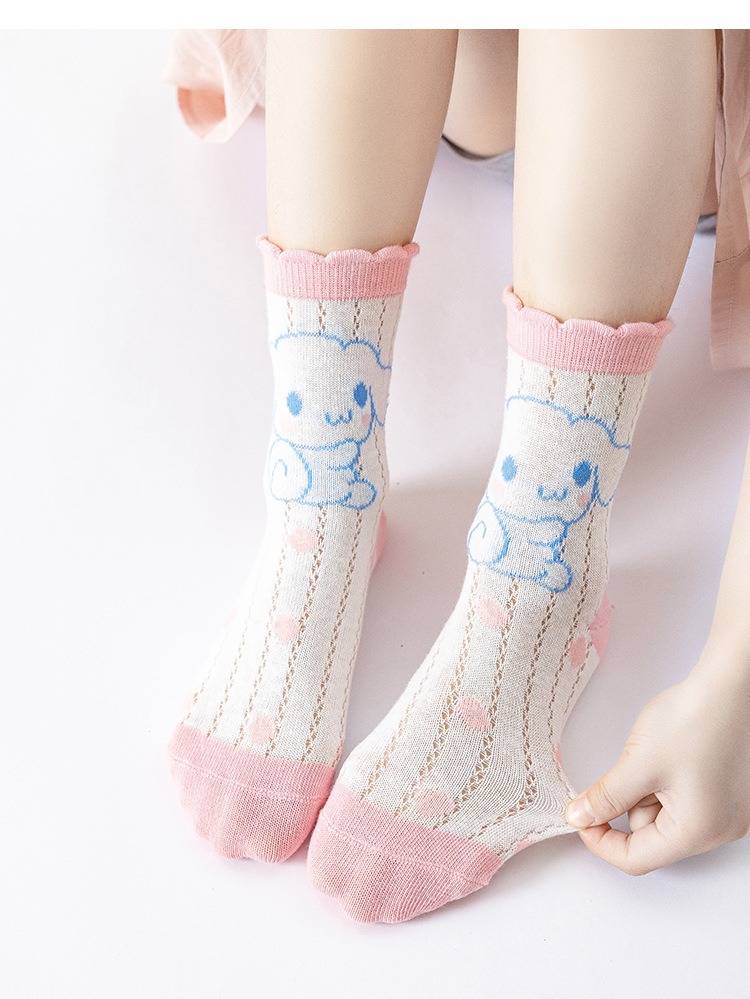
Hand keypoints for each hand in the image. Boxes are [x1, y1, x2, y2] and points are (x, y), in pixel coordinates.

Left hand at [565, 649, 749, 874]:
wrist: (731, 685)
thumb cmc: (695, 718)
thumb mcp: (638, 762)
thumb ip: (606, 797)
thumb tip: (580, 816)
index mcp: (697, 832)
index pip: (636, 859)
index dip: (600, 841)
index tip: (581, 817)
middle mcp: (719, 831)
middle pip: (652, 837)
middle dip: (630, 804)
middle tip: (634, 767)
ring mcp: (727, 813)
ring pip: (665, 817)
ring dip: (649, 791)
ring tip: (659, 753)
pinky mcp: (727, 795)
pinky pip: (684, 801)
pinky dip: (666, 783)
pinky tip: (672, 754)